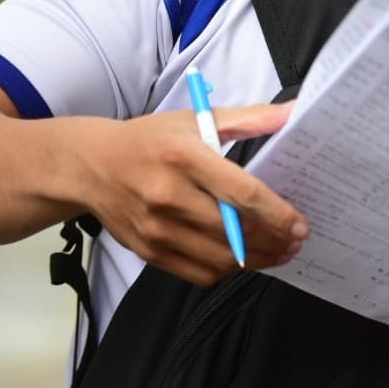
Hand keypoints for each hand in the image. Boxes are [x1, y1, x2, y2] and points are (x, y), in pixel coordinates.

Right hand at [77, 103, 305, 285]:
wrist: (88, 166)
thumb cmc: (149, 140)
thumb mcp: (197, 119)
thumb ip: (250, 118)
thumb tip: (292, 114)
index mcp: (184, 157)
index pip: (242, 194)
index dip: (278, 214)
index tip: (301, 226)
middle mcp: (168, 196)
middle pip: (235, 231)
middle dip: (274, 241)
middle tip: (296, 242)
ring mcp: (156, 229)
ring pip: (220, 259)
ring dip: (257, 260)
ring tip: (278, 252)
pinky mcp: (148, 251)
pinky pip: (198, 273)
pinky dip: (226, 270)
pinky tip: (241, 259)